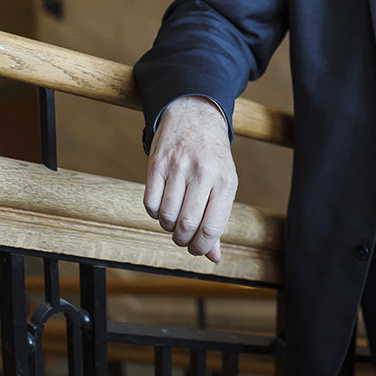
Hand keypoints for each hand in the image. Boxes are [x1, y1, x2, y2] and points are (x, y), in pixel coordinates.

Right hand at [143, 96, 236, 262]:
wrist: (195, 116)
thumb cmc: (212, 159)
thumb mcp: (223, 184)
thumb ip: (217, 221)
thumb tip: (214, 258)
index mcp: (225, 182)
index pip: (212, 228)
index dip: (200, 248)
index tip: (195, 250)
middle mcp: (203, 173)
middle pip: (187, 225)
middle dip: (182, 241)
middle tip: (182, 238)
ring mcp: (179, 167)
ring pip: (167, 216)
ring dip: (168, 227)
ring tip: (173, 219)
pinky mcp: (157, 163)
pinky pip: (150, 203)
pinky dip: (154, 213)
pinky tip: (162, 205)